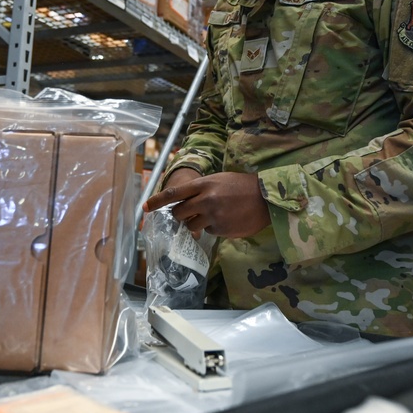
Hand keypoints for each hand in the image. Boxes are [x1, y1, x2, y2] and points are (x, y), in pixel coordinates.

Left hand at [143, 171, 270, 238]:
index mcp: (204, 184)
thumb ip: (201, 190)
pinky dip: (213, 227)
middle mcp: (206, 200)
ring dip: (196, 223)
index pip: (173, 193)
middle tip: (188, 214)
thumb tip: (183, 203)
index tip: (145, 208)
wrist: (267, 198)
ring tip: (214, 215)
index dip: (157, 201)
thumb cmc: (242, 186)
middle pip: (179, 213)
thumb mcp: (219, 180)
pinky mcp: (221, 229)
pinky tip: (226, 220)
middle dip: (179, 216)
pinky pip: (209, 231)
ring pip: (192, 225)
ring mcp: (213, 216)